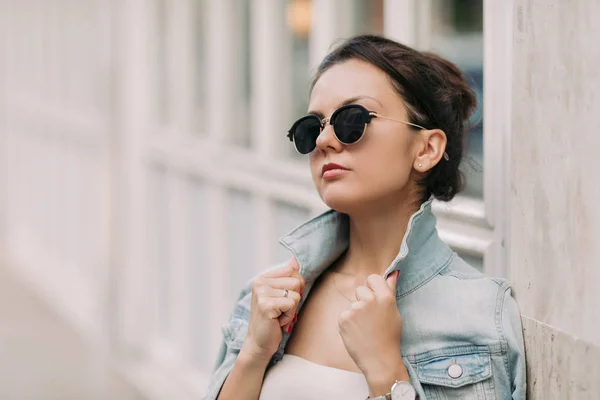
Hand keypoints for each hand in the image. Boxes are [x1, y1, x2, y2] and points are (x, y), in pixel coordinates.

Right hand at [241, 259, 304, 361]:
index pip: (292, 269)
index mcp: (263, 278)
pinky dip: (289, 316)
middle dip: (295, 299)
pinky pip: (292, 305)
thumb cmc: (272, 320)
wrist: (259, 342)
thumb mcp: (279, 295)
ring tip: (278, 316)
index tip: (285, 298)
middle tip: (281, 310)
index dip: (296, 286)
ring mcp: (261, 293)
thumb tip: (295, 260)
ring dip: (292, 310)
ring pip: (296, 295)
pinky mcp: (266, 305)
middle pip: (297, 282)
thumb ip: (287, 278)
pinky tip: (277, 321)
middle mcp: (260, 283)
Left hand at [338, 271, 408, 393]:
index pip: (373, 278)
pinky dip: (348, 323)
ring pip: (353, 304)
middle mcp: (370, 300)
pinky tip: (357, 333)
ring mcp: (356, 309)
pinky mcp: (344, 318)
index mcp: (385, 297)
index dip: (372, 287)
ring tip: (365, 329)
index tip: (374, 298)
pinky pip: (345, 314)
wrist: (380, 360)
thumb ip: (390, 291)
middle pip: (360, 289)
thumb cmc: (389, 337)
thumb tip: (393, 273)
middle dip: (363, 300)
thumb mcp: (394, 312)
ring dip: (356, 313)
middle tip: (370, 318)